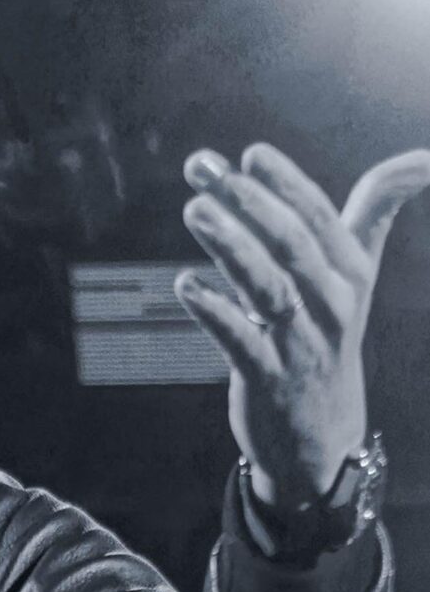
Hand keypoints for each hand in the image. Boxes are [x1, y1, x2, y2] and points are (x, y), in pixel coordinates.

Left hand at [175, 143, 429, 505]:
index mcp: (350, 273)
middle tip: (203, 171)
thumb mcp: (357, 276)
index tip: (250, 154)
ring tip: (196, 212)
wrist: (322, 437)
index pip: (318, 217)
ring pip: (267, 287)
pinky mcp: (268, 381)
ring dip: (229, 246)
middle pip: (291, 244)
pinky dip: (213, 311)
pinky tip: (186, 284)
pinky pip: (241, 341)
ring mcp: (300, 344)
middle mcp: (331, 305)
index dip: (285, 182)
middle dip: (247, 202)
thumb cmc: (328, 338)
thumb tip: (421, 161)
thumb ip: (376, 211)